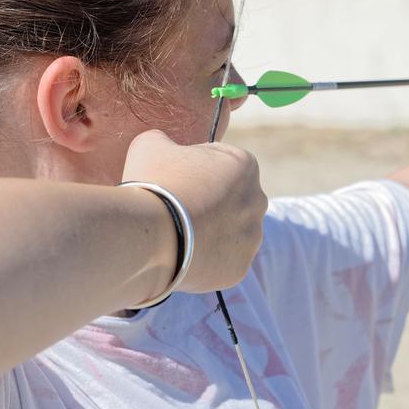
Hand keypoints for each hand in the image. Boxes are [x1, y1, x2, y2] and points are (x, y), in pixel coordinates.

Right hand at [122, 130, 267, 294]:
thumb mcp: (151, 144)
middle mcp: (257, 200)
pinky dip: (205, 259)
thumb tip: (163, 144)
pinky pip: (222, 261)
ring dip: (209, 232)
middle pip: (229, 199)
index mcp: (245, 165)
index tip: (174, 180)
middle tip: (175, 210)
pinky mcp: (240, 268)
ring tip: (177, 235)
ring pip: (229, 232)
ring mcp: (252, 237)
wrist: (152, 236)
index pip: (220, 163)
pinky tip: (182, 254)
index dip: (193, 170)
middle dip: (208, 202)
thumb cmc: (155, 183)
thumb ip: (164, 139)